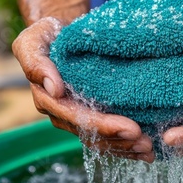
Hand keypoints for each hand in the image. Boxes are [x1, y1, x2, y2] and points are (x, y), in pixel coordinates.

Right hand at [12, 17, 154, 162]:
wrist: (60, 32)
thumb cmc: (47, 34)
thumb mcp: (33, 41)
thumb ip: (36, 63)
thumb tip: (54, 89)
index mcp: (48, 99)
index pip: (77, 118)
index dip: (104, 126)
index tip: (132, 128)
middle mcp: (62, 113)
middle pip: (91, 134)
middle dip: (120, 141)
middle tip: (147, 143)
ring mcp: (76, 117)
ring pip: (100, 140)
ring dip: (125, 147)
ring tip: (150, 150)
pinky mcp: (90, 115)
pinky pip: (106, 136)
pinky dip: (125, 144)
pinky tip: (145, 149)